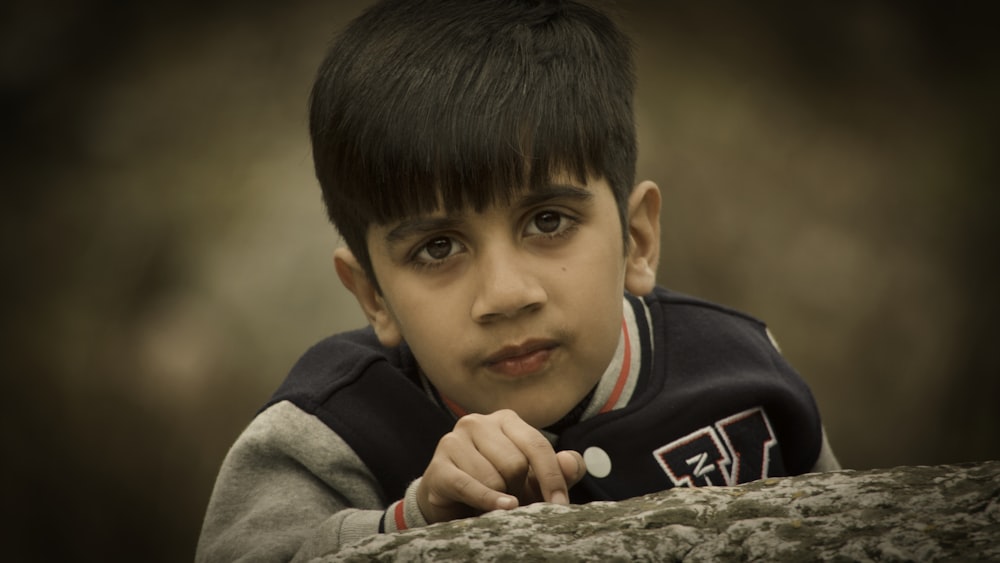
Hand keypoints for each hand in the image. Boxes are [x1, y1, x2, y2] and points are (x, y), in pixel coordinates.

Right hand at [416, 409, 586, 523]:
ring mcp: (453, 441)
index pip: (536, 445)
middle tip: (515, 500)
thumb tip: (569, 462)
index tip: (561, 504)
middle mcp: (477, 423)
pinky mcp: (438, 467)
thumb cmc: (501, 486)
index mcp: (505, 419)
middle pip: (515, 463)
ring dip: (500, 499)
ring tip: (495, 503)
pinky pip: (469, 486)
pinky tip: (501, 508)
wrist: (453, 503)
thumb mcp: (535, 480)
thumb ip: (560, 471)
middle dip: (521, 489)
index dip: (552, 477)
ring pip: (493, 478)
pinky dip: (487, 501)